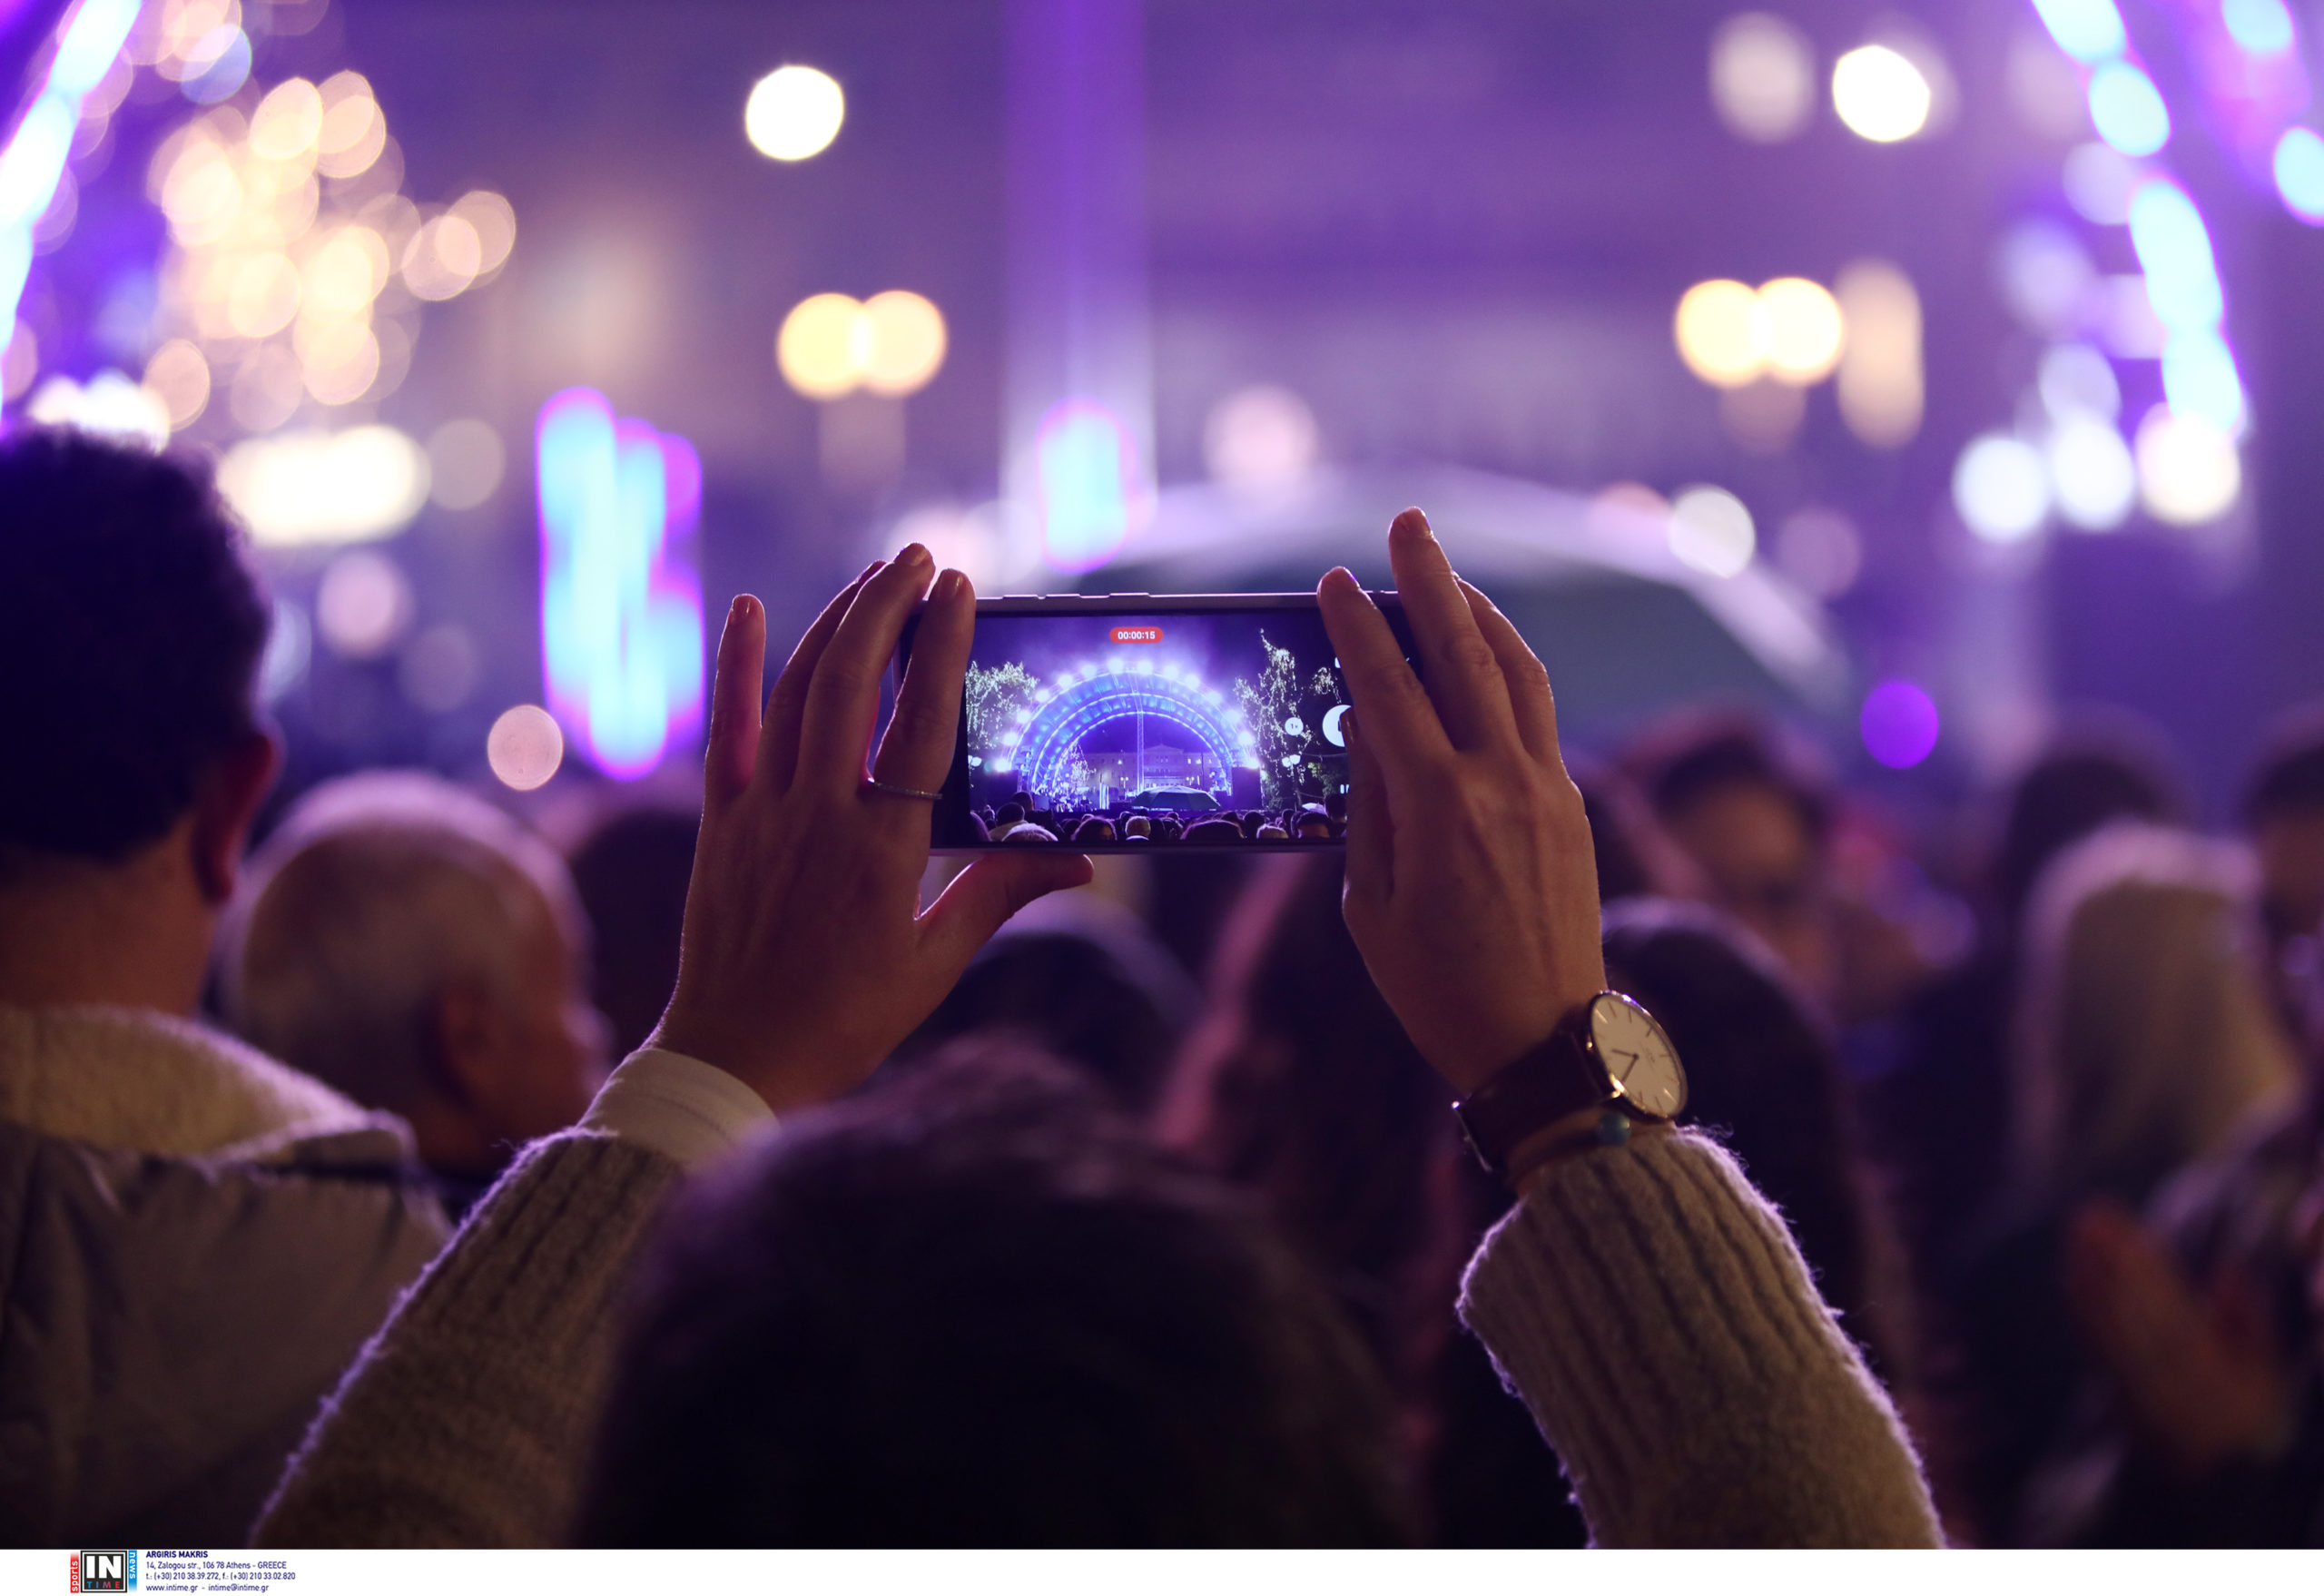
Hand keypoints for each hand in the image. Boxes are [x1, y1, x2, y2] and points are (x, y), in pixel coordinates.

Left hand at [650, 548, 1092, 1112]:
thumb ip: (999, 896)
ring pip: (794, 691)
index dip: (942, 648)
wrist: (733, 1063)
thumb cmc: (845, 1023)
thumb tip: (1079, 861)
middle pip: (851, 684)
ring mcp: (761, 815)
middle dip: (887, 608)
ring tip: (872, 576)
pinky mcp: (718, 824)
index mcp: (883, 852)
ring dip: (833, 623)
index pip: (921, 724)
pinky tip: (747, 606)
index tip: (960, 587)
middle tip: (920, 558)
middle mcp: (819, 818)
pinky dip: (734, 664)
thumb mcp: (935, 965)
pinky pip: (727, 728)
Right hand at [1316, 508, 1605, 1094]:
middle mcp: (1501, 784)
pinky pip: (1537, 714)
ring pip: (1517, 672)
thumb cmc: (1438, 990)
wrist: (1543, 1045)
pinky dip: (1507, 668)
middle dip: (1431, 582)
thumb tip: (1368, 726)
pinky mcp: (1572, 807)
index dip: (1358, 630)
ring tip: (1448, 575)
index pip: (1390, 690)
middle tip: (1408, 526)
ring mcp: (1547, 790)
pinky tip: (1484, 653)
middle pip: (1465, 654)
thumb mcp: (1371, 907)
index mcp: (1439, 810)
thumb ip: (1370, 807)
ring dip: (1481, 614)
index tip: (1334, 583)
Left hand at [2065, 1198, 2289, 1477]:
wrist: (2215, 1483)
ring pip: (2111, 1325)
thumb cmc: (2250, 1418)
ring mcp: (2138, 1387)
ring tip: (2076, 1232)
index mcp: (2213, 1373)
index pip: (2175, 1310)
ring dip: (2091, 1276)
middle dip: (2112, 1261)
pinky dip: (2083, 1310)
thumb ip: (2251, 1324)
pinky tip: (2071, 1276)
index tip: (2133, 1231)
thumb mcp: (2267, 1378)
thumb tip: (2231, 1271)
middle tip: (2090, 1215)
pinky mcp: (2116, 1394)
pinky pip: (2097, 1347)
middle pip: (2135, 1311)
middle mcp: (2170, 1379)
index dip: (2149, 1268)